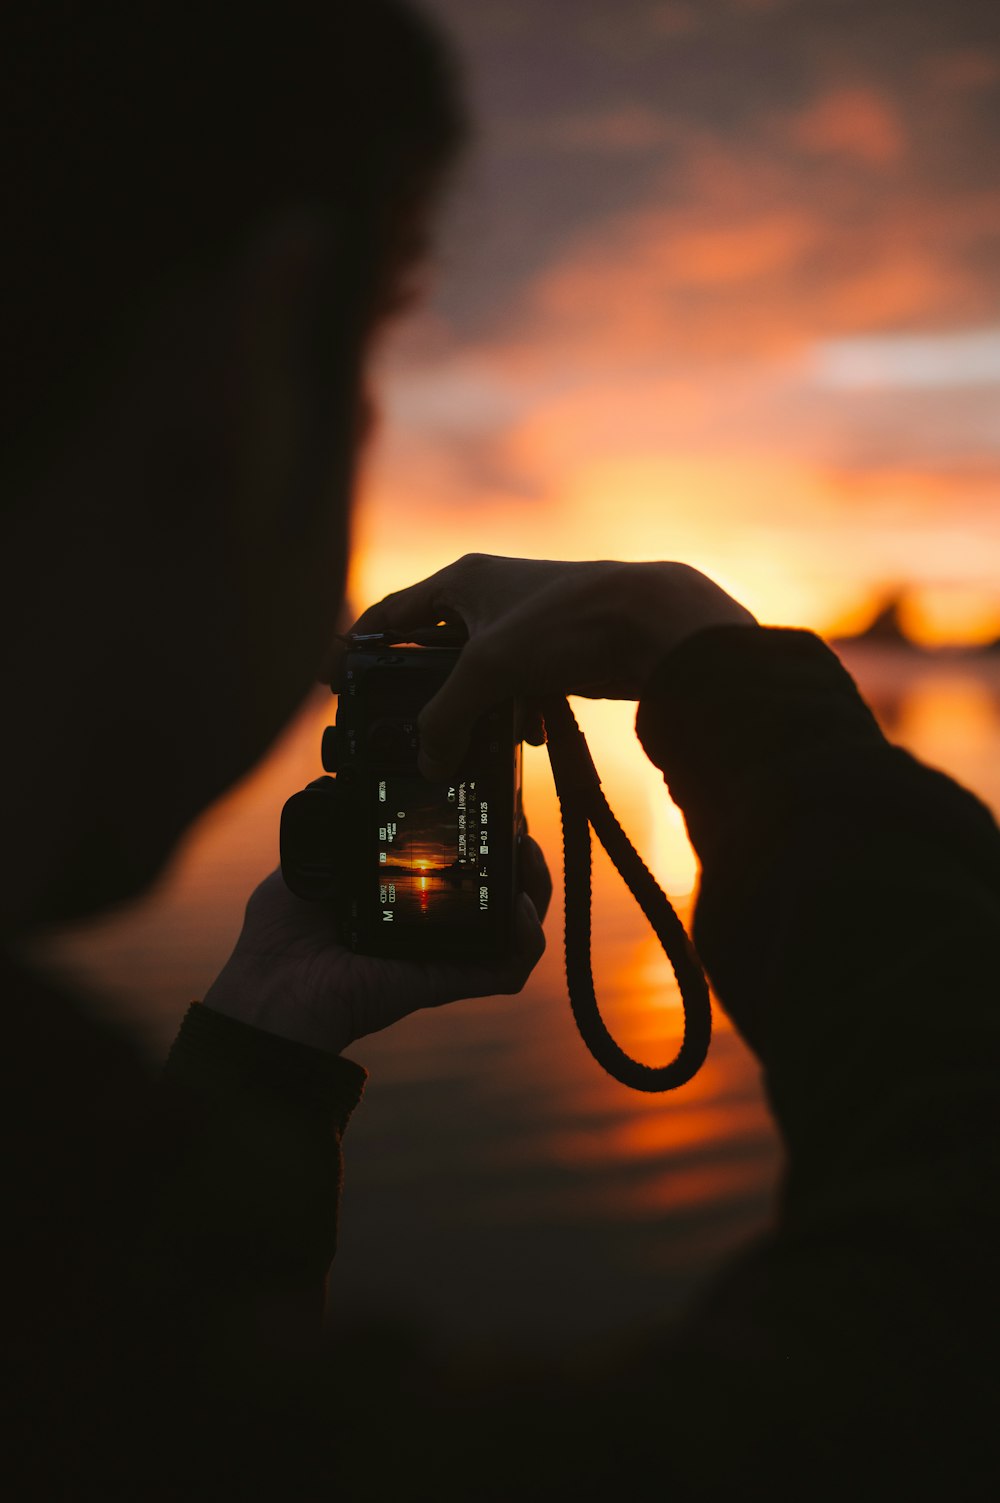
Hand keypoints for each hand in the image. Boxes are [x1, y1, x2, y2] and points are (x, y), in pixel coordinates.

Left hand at [201, 835, 550, 1054]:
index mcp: (407, 894)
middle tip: (515, 823)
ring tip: (525, 857)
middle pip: (506, 887)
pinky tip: (515, 906)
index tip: (490, 800)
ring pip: (521, 923)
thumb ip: (333, 827)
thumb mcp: (310, 863)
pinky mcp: (450, 979)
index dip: (486, 832)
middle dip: (523, 851)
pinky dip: (526, 938)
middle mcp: (436, 924)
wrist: (273, 990)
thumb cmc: (281, 936)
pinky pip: (509, 966)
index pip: (466, 861)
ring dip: (536, 886)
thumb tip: (340, 786)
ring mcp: (449, 952)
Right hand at [349, 554, 755, 777]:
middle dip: (415, 691)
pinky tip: (515, 740)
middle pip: (429, 649)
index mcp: (460, 581)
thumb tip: (432, 761)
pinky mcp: (554, 654)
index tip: (333, 682)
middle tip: (393, 729)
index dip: (356, 648)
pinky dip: (508, 716)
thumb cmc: (572, 620)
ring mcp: (522, 626)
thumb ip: (447, 717)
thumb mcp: (491, 668)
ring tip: (452, 745)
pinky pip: (512, 690)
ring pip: (474, 675)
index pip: (388, 615)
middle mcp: (488, 597)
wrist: (657, 626)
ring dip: (466, 710)